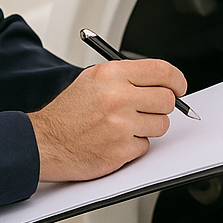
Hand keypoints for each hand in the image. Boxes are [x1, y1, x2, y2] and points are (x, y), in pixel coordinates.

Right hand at [26, 58, 187, 182]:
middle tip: (149, 109)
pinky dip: (134, 145)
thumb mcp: (93, 79)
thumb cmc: (67, 112)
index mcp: (112, 75)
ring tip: (125, 126)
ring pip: (161, 125)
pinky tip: (115, 141)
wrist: (43, 142)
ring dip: (149, 127)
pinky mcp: (120, 151)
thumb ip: (127, 77)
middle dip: (162, 106)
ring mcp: (120, 126)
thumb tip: (160, 81)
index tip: (179, 87)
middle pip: (167, 100)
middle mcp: (118, 98)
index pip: (162, 71)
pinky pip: (145, 146)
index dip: (177, 80)